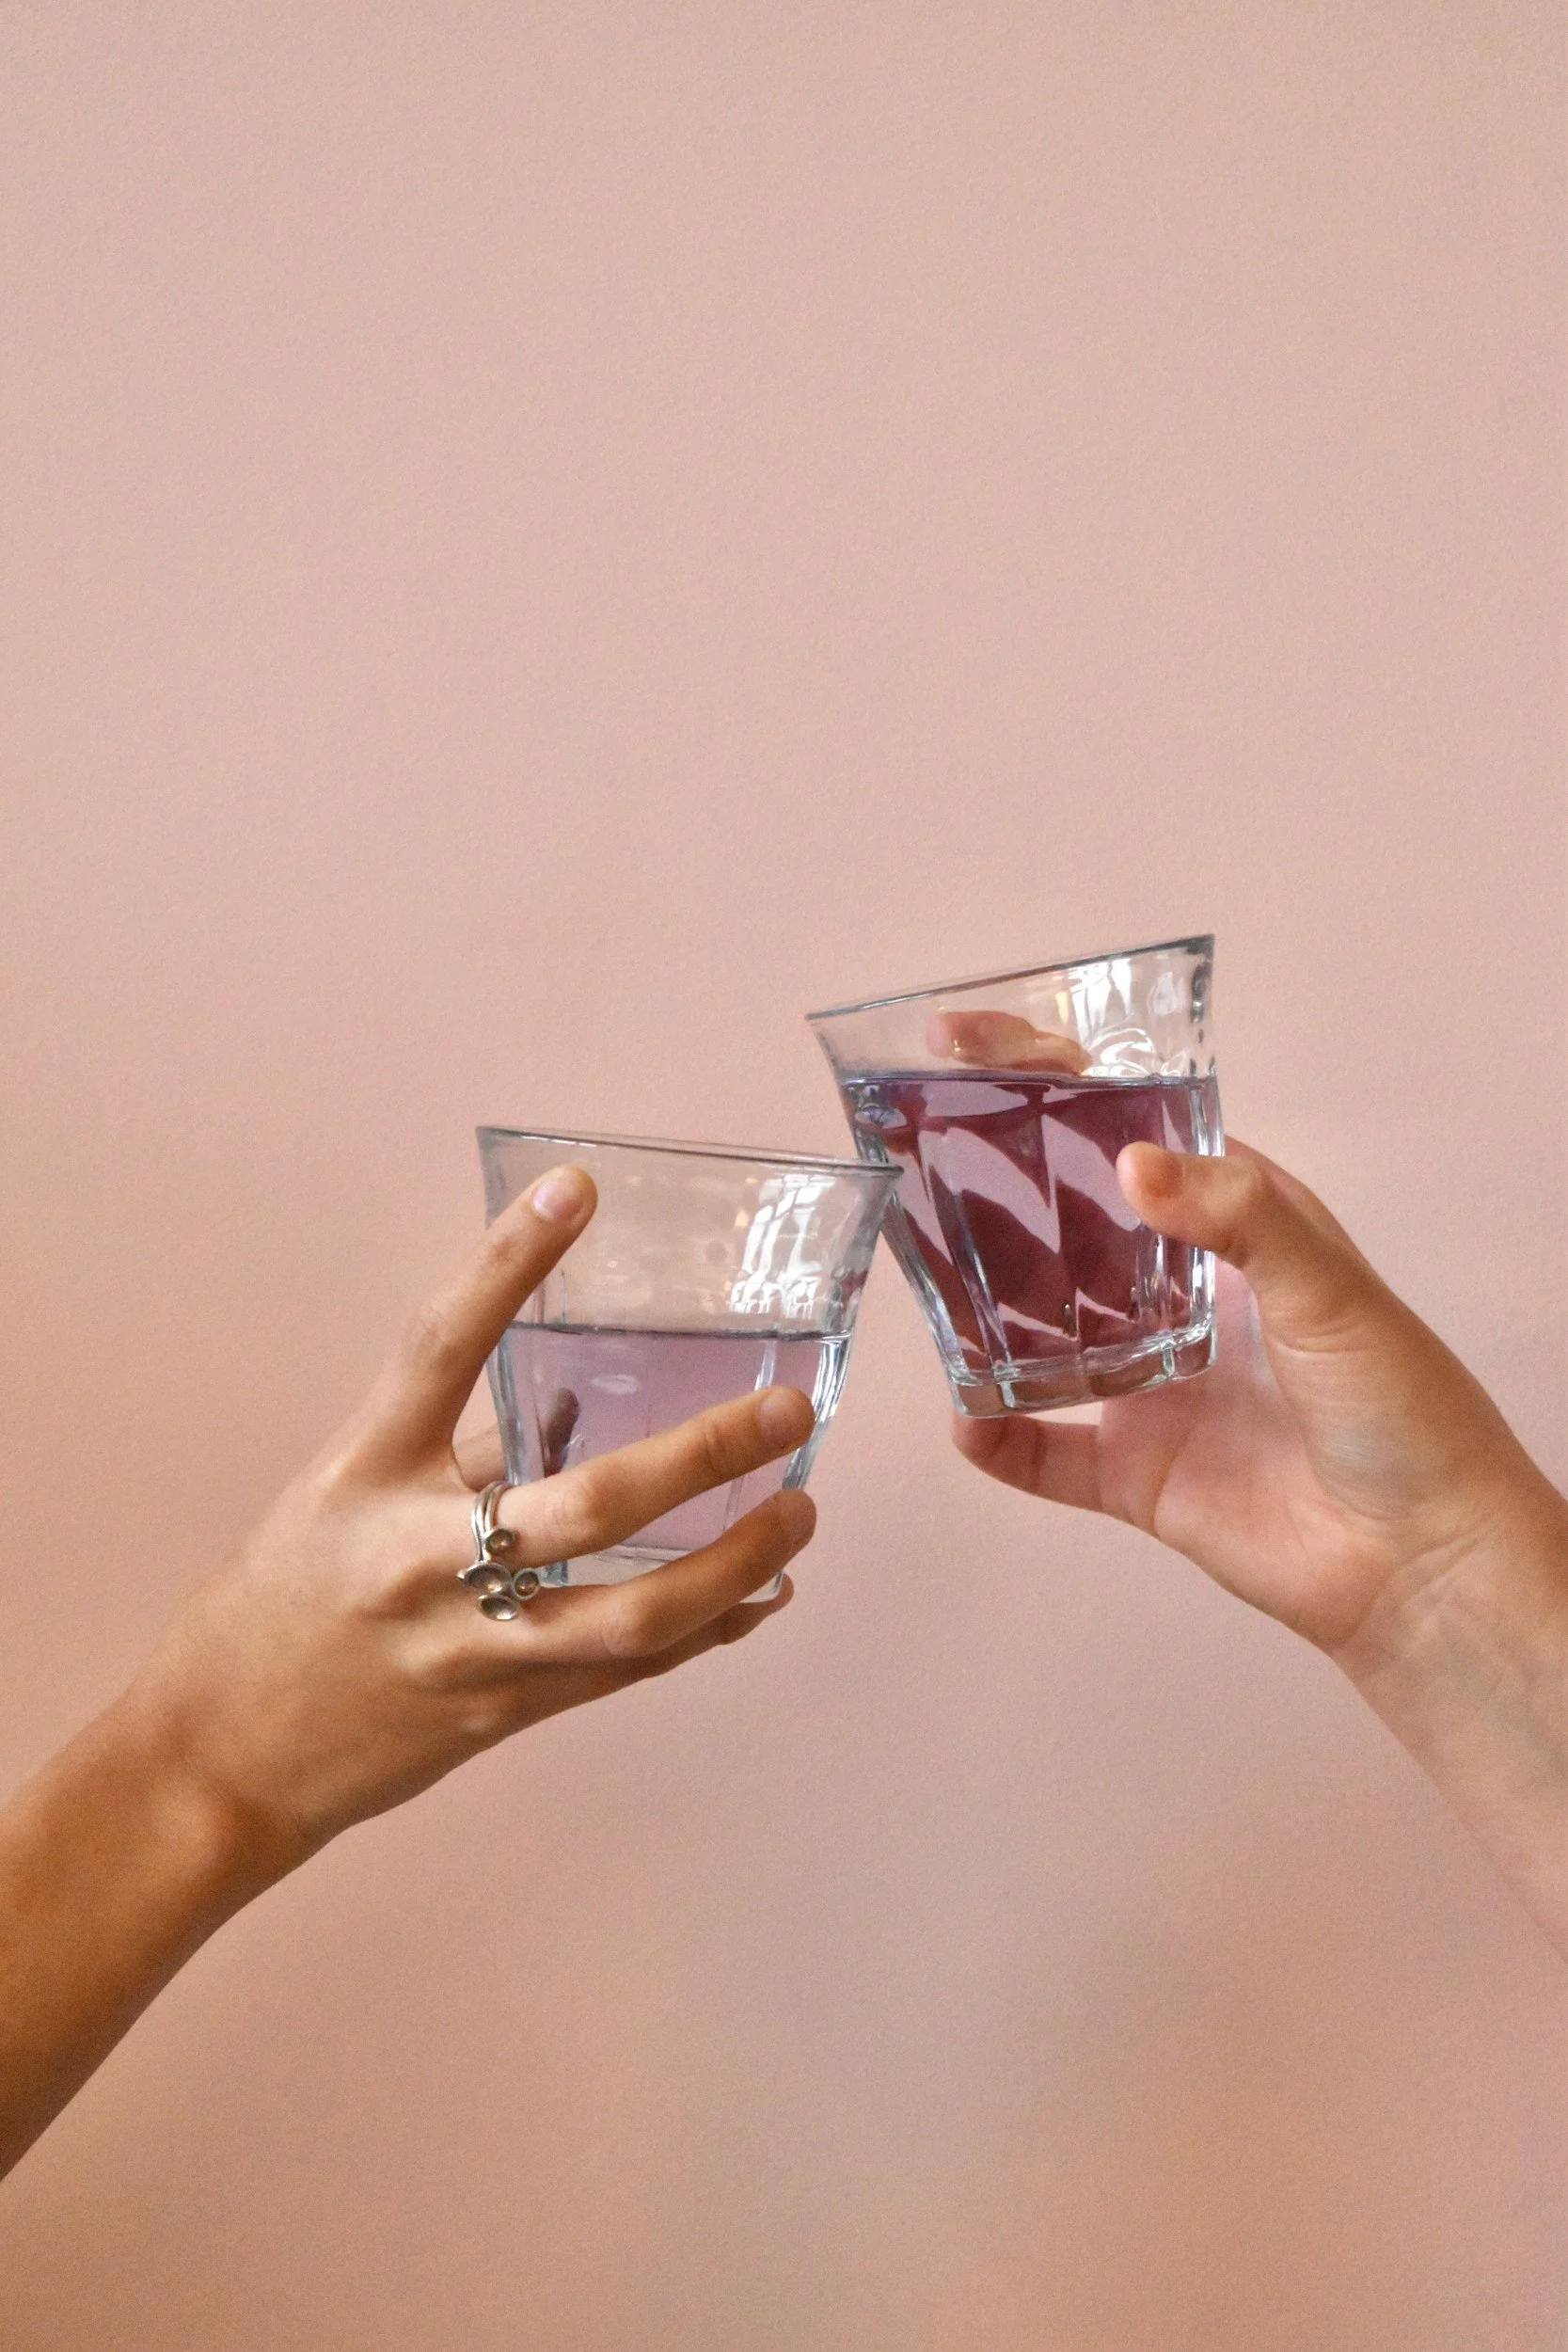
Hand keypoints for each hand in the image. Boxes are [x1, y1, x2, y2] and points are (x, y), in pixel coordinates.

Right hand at [126, 1162, 816, 1870]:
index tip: (576, 1190)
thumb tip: (574, 1402)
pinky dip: (707, 1628)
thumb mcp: (347, 1493)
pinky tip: (765, 1592)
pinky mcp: (501, 1713)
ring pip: (632, 1614)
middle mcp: (420, 1557)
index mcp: (366, 1473)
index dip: (506, 1263)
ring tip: (799, 1512)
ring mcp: (469, 1645)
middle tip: (785, 1410)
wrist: (222, 1755)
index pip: (441, 1347)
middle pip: (585, 1504)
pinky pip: (626, 1671)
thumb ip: (460, 1446)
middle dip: (702, 1455)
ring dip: (734, 1563)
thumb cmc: (283, 1602)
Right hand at [953, 1138, 1567, 1943]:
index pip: (1129, 1132)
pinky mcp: (1134, 1473)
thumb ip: (1238, 1217)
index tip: (961, 1038)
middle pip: (1064, 1227)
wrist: (1422, 1563)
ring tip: (919, 1277)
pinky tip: (964, 1417)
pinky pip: (1045, 1452)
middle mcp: (1177, 1296)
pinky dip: (1000, 1437)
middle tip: (906, 1149)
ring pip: (1040, 1335)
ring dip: (982, 1312)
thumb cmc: (1401, 1408)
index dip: (1050, 1080)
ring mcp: (1150, 1385)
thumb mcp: (1331, 1289)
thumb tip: (1129, 1165)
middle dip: (990, 1189)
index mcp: (1229, 1227)